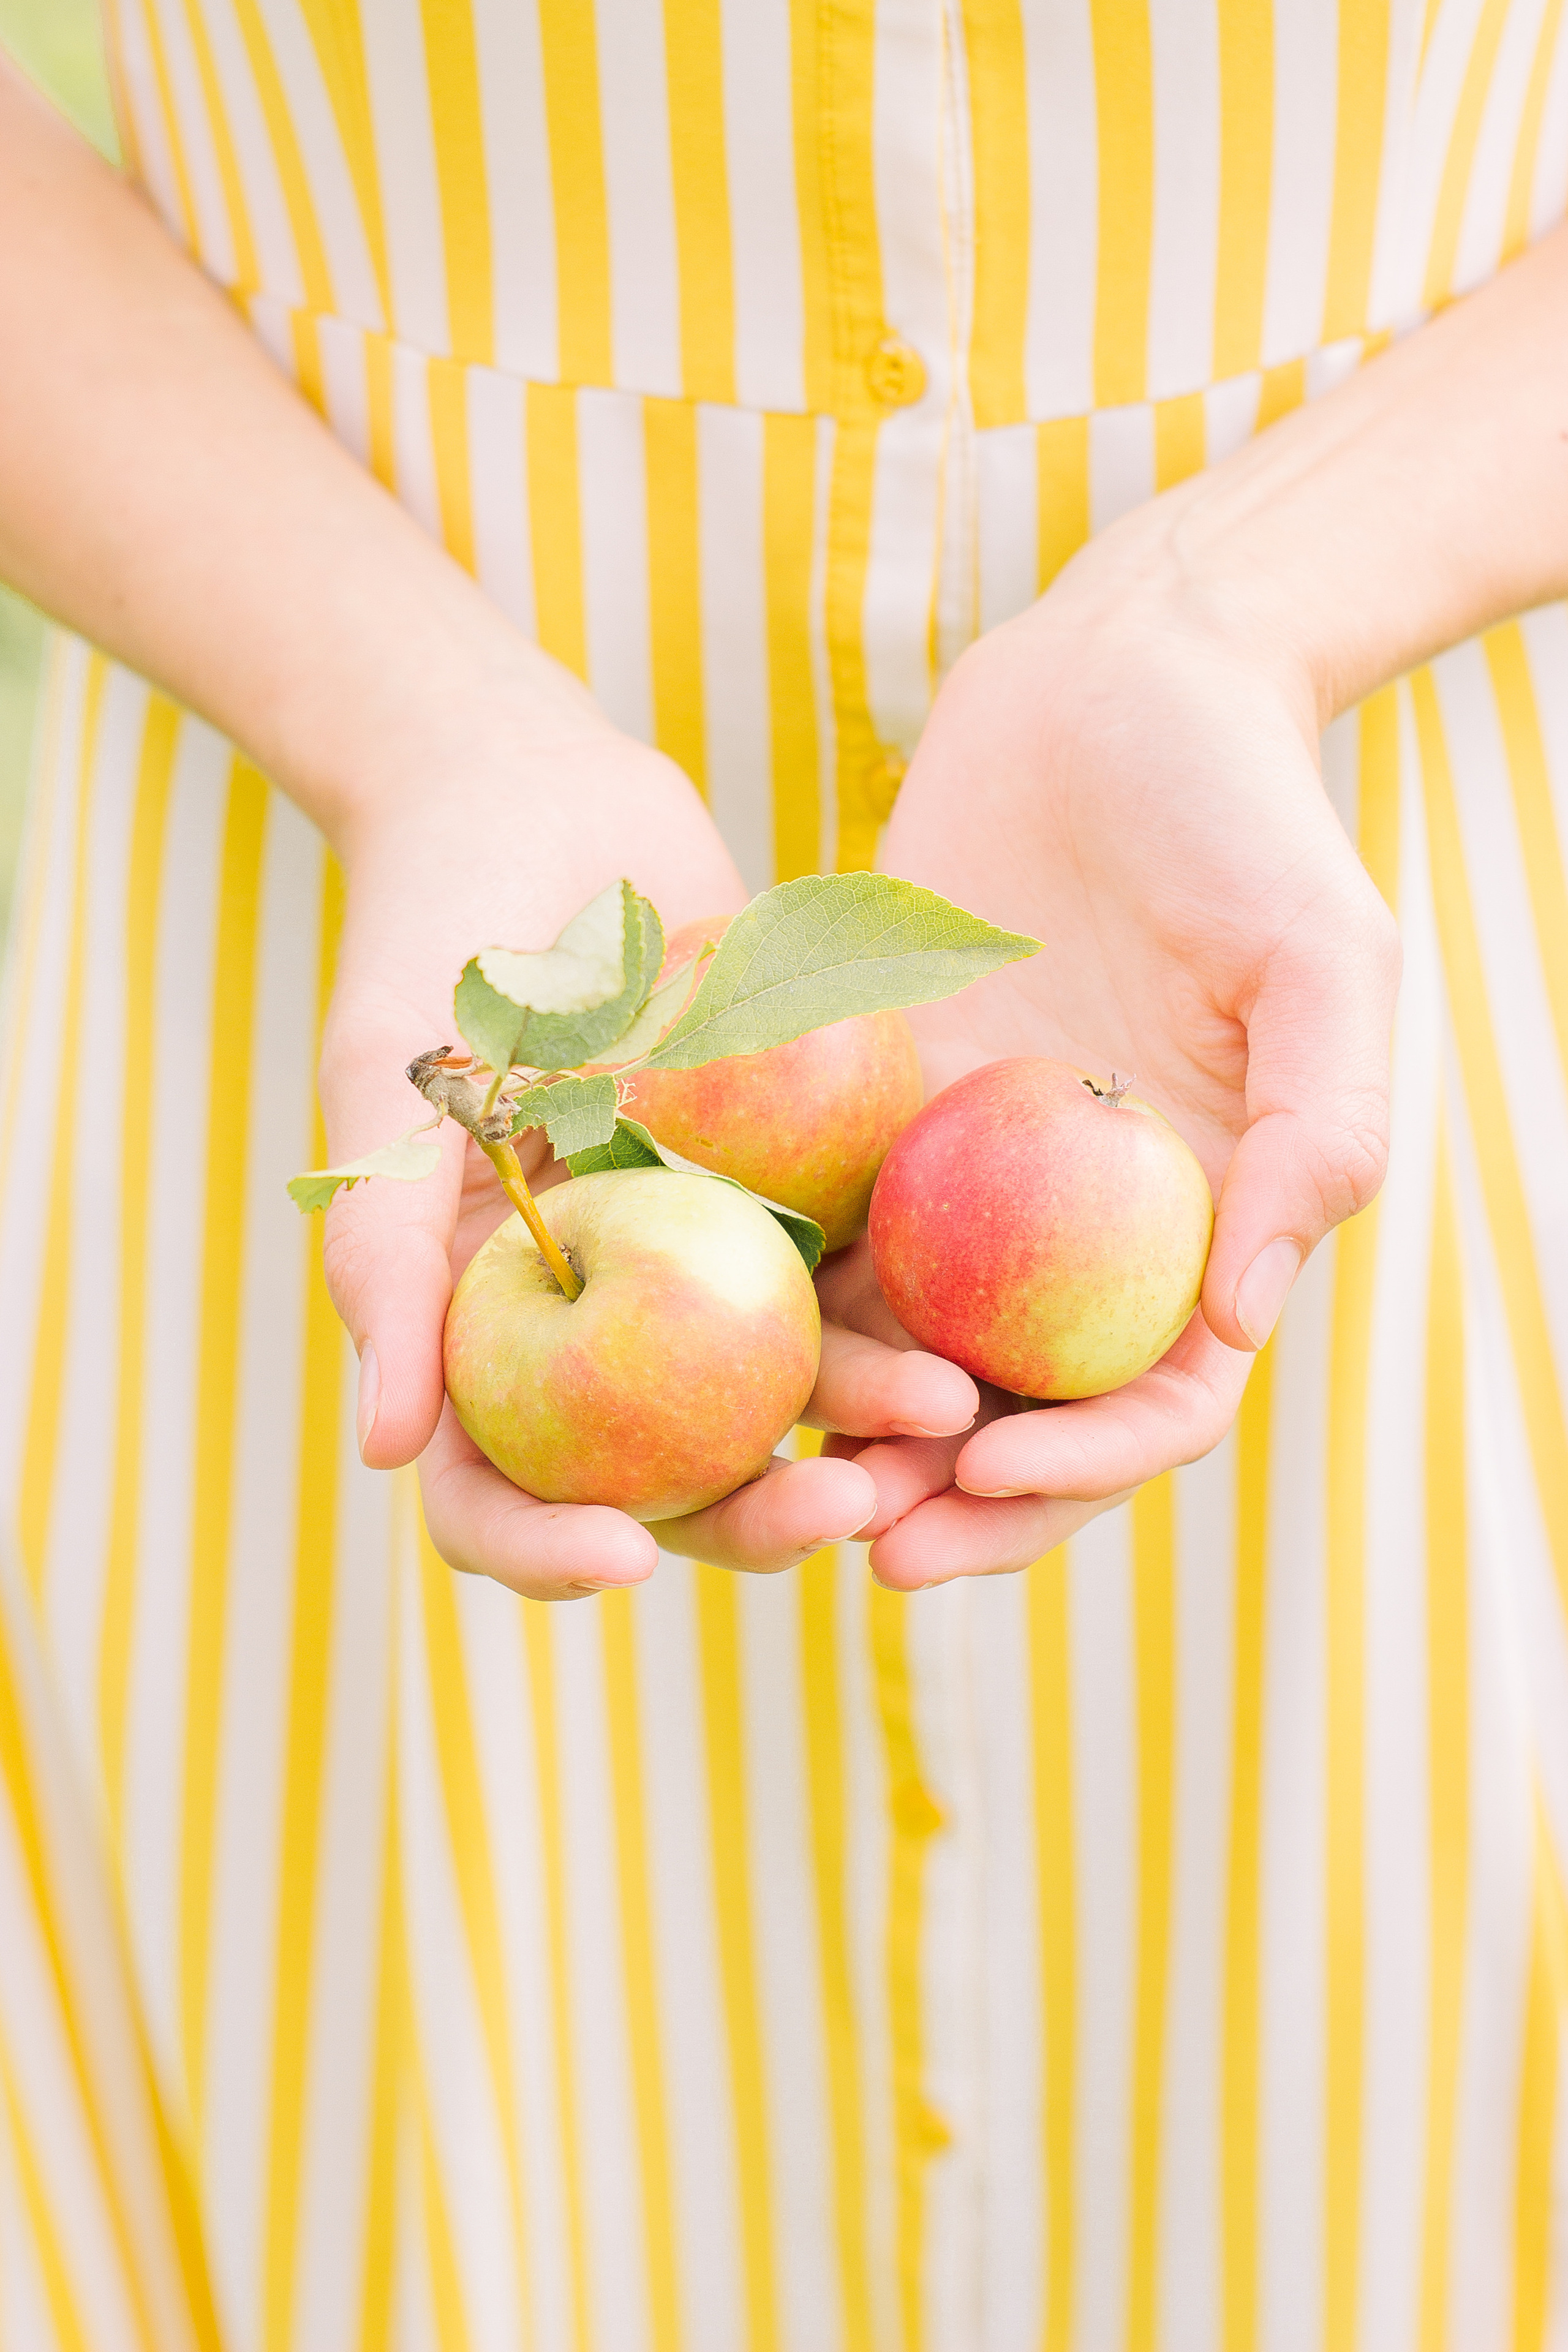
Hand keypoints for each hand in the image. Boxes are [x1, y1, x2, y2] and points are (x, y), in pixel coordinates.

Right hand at [317, 680, 977, 1599]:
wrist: (541, 798)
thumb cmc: (430, 935)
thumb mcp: (388, 1082)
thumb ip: (382, 1252)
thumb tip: (386, 1450)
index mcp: (480, 1329)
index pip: (500, 1492)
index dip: (551, 1554)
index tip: (631, 1560)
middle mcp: (598, 1323)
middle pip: (672, 1479)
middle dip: (756, 1518)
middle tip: (847, 1508)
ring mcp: (700, 1265)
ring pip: (785, 1397)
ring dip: (864, 1427)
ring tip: (950, 1414)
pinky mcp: (796, 1192)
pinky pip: (857, 1277)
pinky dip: (912, 1313)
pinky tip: (983, 1325)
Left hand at [837, 516, 1399, 1587]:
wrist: (1117, 689)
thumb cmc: (1248, 816)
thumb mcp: (1329, 967)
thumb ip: (1316, 1139)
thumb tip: (1245, 1319)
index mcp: (1200, 1229)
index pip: (1152, 1404)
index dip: (1085, 1471)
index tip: (991, 1484)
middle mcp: (1082, 1236)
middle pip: (1022, 1418)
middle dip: (953, 1503)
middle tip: (862, 1546)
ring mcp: (972, 1187)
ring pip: (907, 1358)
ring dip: (847, 1435)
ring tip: (772, 1488)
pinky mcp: (872, 1121)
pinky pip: (821, 1236)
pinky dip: (777, 1306)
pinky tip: (711, 1347)